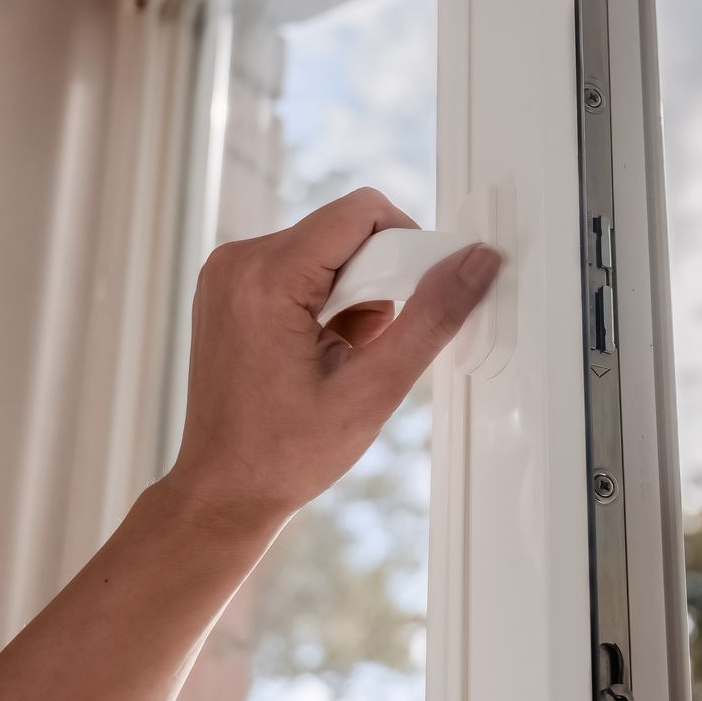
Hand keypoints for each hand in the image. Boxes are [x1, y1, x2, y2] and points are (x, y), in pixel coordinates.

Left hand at [163, 187, 500, 535]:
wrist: (225, 489)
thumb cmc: (285, 453)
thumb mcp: (375, 388)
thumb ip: (432, 317)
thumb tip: (476, 262)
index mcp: (265, 278)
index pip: (362, 212)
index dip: (407, 248)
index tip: (415, 300)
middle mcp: (237, 261)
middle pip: (345, 230)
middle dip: (378, 282)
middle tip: (371, 346)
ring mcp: (228, 272)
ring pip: (329, 248)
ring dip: (355, 296)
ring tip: (342, 357)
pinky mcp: (232, 285)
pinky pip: (303, 265)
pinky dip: (328, 300)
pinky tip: (321, 352)